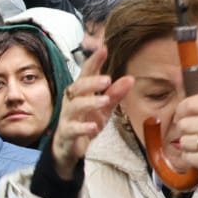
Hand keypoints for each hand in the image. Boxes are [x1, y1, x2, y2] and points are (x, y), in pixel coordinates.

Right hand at [50, 43, 133, 180]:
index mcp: (81, 92)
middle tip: (107, 79)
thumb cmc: (84, 123)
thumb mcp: (104, 109)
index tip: (104, 48)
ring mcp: (68, 117)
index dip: (94, 61)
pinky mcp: (67, 133)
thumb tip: (130, 79)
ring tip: (105, 101)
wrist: (68, 148)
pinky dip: (83, 127)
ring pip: (75, 106)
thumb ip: (115, 94)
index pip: (87, 73)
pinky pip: (73, 128)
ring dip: (90, 102)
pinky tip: (93, 127)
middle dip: (91, 82)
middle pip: (78, 87)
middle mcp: (72, 101)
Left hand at [172, 88, 197, 186]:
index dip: (180, 111)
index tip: (184, 116)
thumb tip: (177, 75)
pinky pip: (188, 157)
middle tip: (194, 132)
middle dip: (183, 130)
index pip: (189, 104)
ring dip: (186, 145)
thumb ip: (197, 98)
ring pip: (184, 141)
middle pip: (184, 124)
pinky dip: (189, 157)